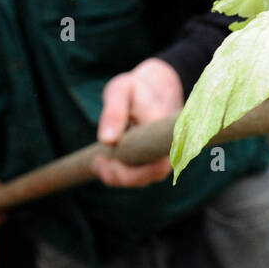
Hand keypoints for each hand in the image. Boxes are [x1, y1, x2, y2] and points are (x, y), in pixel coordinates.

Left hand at [93, 57, 183, 186]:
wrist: (155, 88)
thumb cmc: (136, 88)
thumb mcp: (121, 90)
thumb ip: (114, 112)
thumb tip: (107, 140)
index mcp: (167, 131)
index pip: (156, 166)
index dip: (131, 174)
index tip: (106, 163)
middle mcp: (171, 148)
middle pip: (150, 177)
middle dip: (119, 177)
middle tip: (96, 162)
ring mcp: (164, 157)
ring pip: (143, 179)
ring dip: (116, 176)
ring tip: (97, 160)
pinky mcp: (155, 161)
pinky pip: (140, 175)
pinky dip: (119, 172)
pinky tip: (103, 161)